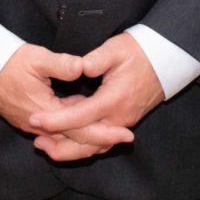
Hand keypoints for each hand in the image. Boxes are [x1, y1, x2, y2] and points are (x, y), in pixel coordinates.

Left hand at [27, 33, 163, 160]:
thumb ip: (97, 59)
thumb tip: (81, 67)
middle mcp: (118, 117)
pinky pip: (101, 141)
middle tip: (37, 143)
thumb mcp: (116, 49)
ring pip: (95, 146)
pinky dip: (84, 145)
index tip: (35, 119)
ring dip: (71, 150)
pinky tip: (68, 139)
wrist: (165, 60)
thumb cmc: (138, 52)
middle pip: (87, 142)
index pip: (80, 116)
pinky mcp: (123, 122)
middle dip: (61, 146)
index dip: (56, 120)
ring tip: (47, 146)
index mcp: (114, 99)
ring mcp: (122, 122)